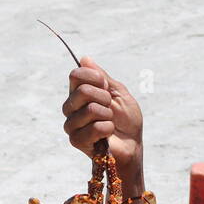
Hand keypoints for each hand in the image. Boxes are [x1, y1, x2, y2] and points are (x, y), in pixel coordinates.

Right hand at [62, 57, 143, 179]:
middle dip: (104, 98)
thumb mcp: (119, 93)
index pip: (76, 75)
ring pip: (90, 110)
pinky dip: (107, 129)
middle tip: (110, 108)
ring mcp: (72, 124)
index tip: (107, 88)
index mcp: (79, 93)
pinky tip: (108, 133)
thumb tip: (84, 59)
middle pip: (82, 91)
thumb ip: (102, 77)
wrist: (132, 144)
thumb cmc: (127, 119)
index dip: (96, 79)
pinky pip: (94, 128)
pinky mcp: (76, 140)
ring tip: (110, 122)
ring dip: (108, 115)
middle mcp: (71, 107)